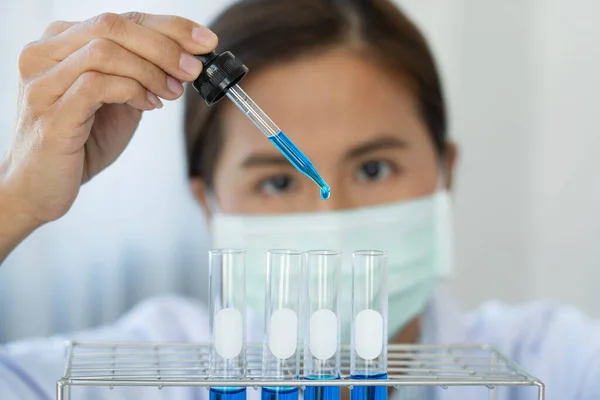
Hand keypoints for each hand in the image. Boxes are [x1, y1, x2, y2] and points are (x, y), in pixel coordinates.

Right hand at [1, 12, 216, 227]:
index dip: (169, 27)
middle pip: (112, 26)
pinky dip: (131, 90)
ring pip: (104, 51)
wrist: (41, 187)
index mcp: (61, 43)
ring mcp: (43, 83)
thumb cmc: (81, 143)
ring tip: (171, 92)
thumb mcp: (118, 101)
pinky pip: (96, 86)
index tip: (204, 41)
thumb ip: (141, 76)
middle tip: (193, 69)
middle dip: (164, 46)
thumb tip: (186, 61)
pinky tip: (148, 105)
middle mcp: (44, 54)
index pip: (121, 18)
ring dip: (150, 70)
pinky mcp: (50, 114)